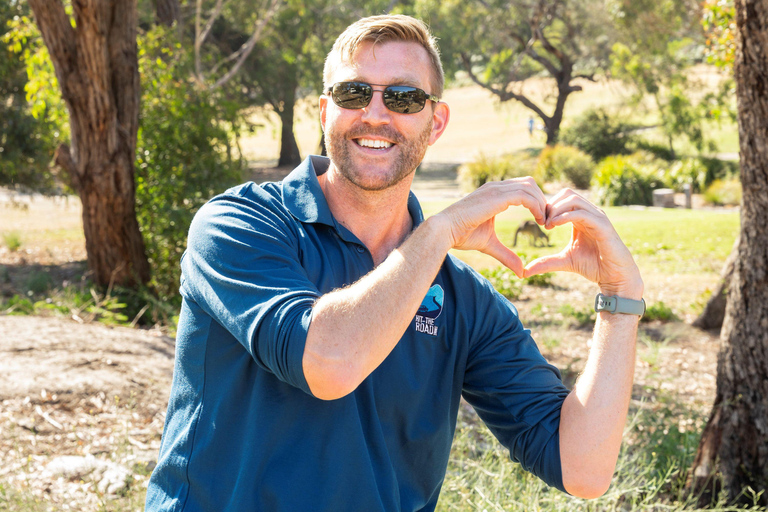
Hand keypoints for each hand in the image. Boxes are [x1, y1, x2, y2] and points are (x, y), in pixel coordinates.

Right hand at [436, 177, 546, 276]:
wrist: (444, 231)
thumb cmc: (461, 235)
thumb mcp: (490, 245)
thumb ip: (506, 255)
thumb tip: (521, 271)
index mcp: (493, 193)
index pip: (522, 187)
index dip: (535, 201)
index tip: (542, 219)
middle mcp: (495, 187)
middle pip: (529, 183)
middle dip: (542, 199)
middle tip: (547, 220)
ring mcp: (495, 189)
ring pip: (529, 187)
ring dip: (541, 203)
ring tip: (544, 221)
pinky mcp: (496, 196)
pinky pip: (524, 195)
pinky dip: (536, 206)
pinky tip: (538, 220)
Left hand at [524, 189, 642, 297]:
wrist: (614, 276)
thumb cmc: (593, 266)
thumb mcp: (564, 261)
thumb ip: (546, 262)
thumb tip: (524, 272)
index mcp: (580, 217)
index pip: (562, 198)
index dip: (547, 207)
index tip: (538, 222)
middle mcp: (590, 213)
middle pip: (567, 194)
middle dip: (550, 205)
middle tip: (541, 222)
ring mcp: (597, 217)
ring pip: (573, 200)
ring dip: (556, 209)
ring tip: (547, 224)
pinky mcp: (603, 225)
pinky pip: (582, 213)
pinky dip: (565, 216)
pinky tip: (554, 225)